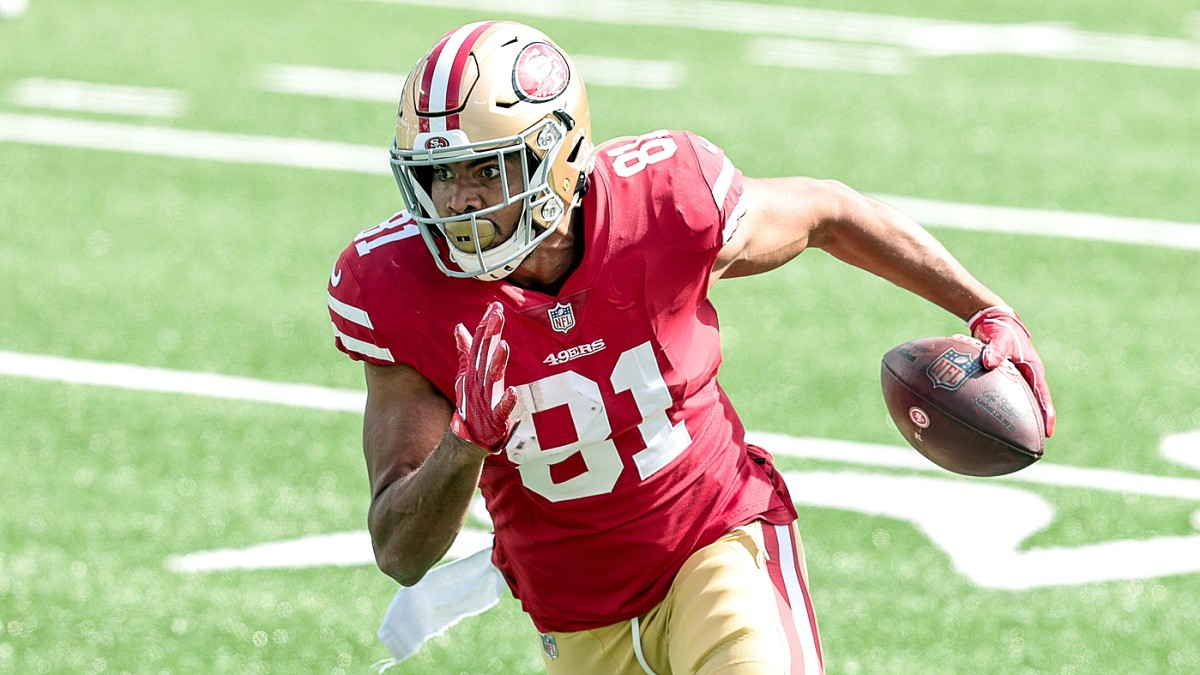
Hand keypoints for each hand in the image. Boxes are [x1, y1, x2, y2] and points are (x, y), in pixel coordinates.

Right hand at [450, 302, 518, 452]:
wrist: (469, 435)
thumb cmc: (471, 402)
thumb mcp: (466, 374)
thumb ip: (466, 351)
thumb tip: (460, 327)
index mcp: (475, 370)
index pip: (480, 343)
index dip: (487, 324)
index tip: (495, 306)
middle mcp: (479, 381)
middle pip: (484, 354)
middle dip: (491, 334)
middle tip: (498, 314)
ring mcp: (486, 398)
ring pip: (491, 377)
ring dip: (497, 362)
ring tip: (503, 346)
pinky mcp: (494, 417)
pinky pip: (500, 409)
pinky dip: (506, 401)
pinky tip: (512, 392)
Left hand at [968, 305, 1055, 436]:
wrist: (991, 319)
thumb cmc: (999, 328)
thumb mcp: (999, 337)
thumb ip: (995, 349)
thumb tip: (989, 363)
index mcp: (1033, 369)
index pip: (1042, 396)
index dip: (1047, 415)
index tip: (1048, 433)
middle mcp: (1027, 375)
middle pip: (1034, 403)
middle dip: (1035, 423)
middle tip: (1034, 444)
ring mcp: (1016, 377)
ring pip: (1019, 402)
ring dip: (1018, 418)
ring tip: (1013, 439)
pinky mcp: (1004, 376)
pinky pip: (1003, 396)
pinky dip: (999, 408)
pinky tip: (987, 421)